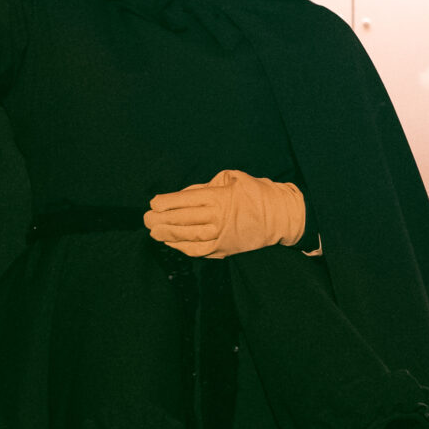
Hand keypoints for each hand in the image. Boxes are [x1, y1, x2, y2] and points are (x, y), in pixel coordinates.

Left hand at [145, 169, 307, 258]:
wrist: (281, 217)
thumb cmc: (256, 192)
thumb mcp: (232, 178)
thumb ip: (207, 185)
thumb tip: (184, 194)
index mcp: (219, 197)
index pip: (186, 200)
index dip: (167, 202)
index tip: (153, 203)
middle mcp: (217, 218)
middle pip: (183, 220)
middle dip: (161, 219)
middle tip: (146, 219)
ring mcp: (220, 236)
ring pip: (188, 237)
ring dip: (168, 235)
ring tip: (153, 232)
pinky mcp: (224, 249)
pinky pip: (198, 251)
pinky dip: (182, 248)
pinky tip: (171, 243)